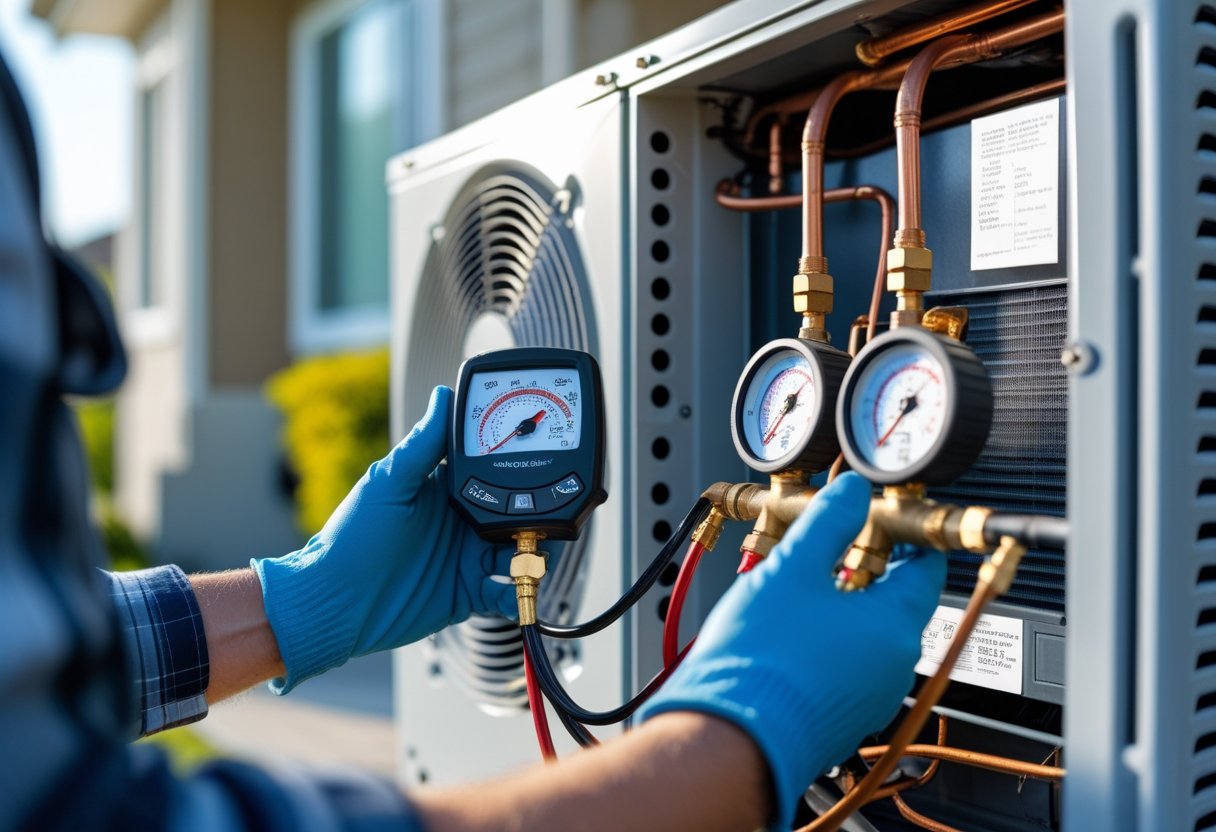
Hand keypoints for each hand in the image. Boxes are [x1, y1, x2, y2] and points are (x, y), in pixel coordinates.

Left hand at [251, 386, 515, 692]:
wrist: (337, 604)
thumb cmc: (351, 540)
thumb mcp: (388, 486)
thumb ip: (421, 446)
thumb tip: (442, 395)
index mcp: (442, 489)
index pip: (488, 468)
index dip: (513, 463)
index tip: (536, 456)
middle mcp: (459, 521)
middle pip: (512, 510)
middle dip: (534, 512)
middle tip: (548, 513)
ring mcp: (465, 557)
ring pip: (515, 549)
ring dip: (532, 550)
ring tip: (535, 553)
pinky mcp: (468, 592)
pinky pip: (504, 590)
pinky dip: (519, 590)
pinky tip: (521, 586)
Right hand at [638, 472, 944, 828]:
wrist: (728, 736)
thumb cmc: (760, 663)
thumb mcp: (792, 568)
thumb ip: (828, 521)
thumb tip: (851, 492)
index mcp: (895, 626)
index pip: (925, 565)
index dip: (901, 531)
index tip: (876, 514)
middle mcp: (893, 665)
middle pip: (895, 599)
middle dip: (862, 563)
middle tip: (827, 542)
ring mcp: (869, 695)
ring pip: (867, 633)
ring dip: (840, 602)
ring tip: (798, 583)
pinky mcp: (839, 715)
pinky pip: (846, 665)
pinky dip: (827, 639)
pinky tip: (789, 628)